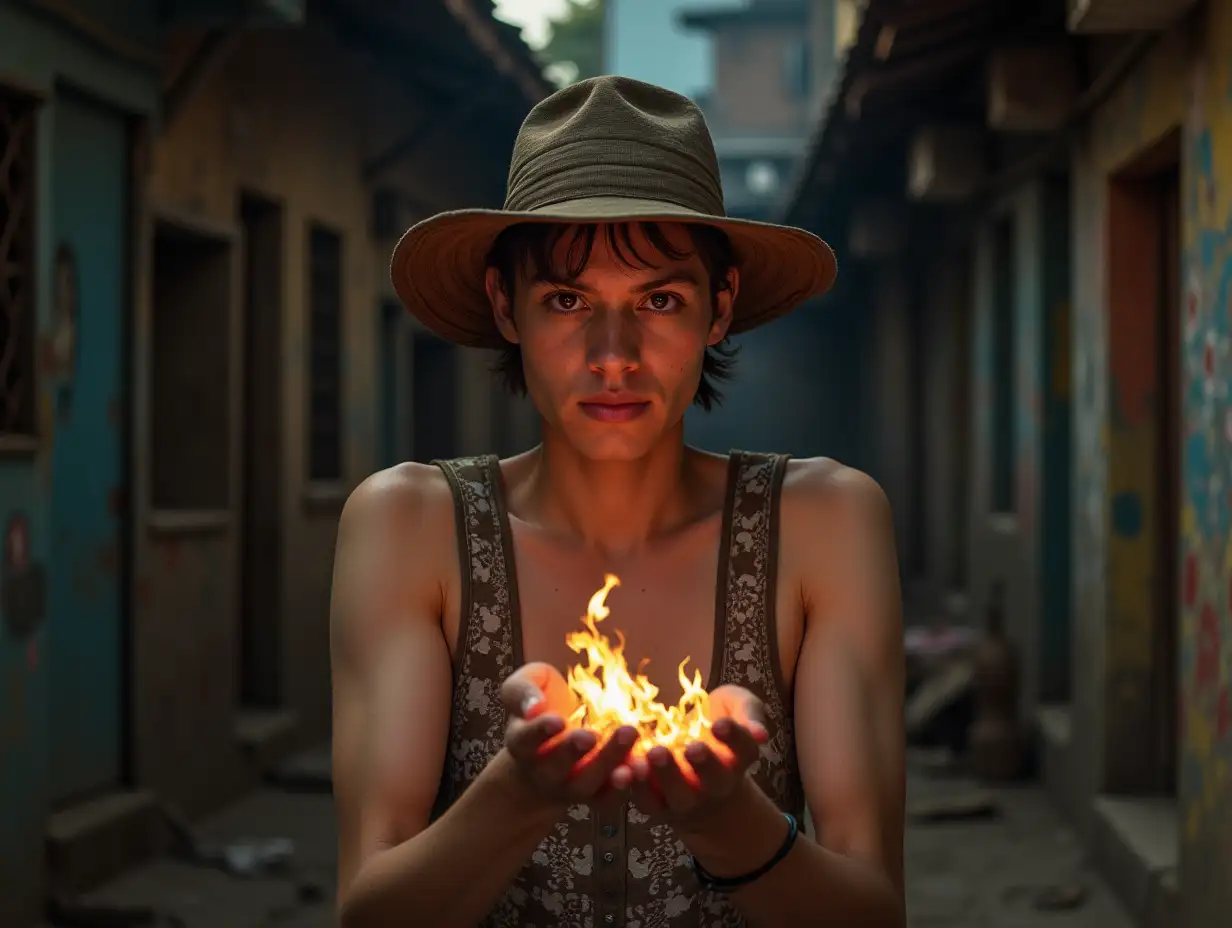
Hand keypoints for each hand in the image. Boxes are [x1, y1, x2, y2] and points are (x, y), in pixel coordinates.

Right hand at [499, 661, 636, 806]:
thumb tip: (533, 707)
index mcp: (521, 743)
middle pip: (555, 768)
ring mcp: (569, 786)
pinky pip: (608, 799)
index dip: (539, 732)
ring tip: (628, 735)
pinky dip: (624, 787)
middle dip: (573, 751)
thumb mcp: (526, 686)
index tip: (557, 721)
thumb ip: (522, 691)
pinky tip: (639, 765)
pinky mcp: (595, 795)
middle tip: (591, 735)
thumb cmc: (541, 708)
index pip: (525, 740)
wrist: (551, 745)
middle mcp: (542, 771)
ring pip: (585, 784)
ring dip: (607, 762)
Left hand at [623, 684, 768, 829]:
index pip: (744, 750)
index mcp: (739, 758)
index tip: (720, 724)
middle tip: (693, 747)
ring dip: (667, 776)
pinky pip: (646, 801)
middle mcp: (717, 784)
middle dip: (705, 765)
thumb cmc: (715, 729)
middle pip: (716, 781)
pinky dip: (635, 787)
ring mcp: (687, 798)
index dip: (735, 738)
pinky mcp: (657, 805)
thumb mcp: (735, 707)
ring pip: (679, 795)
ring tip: (655, 753)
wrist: (695, 765)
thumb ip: (748, 712)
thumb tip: (759, 733)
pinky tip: (626, 768)